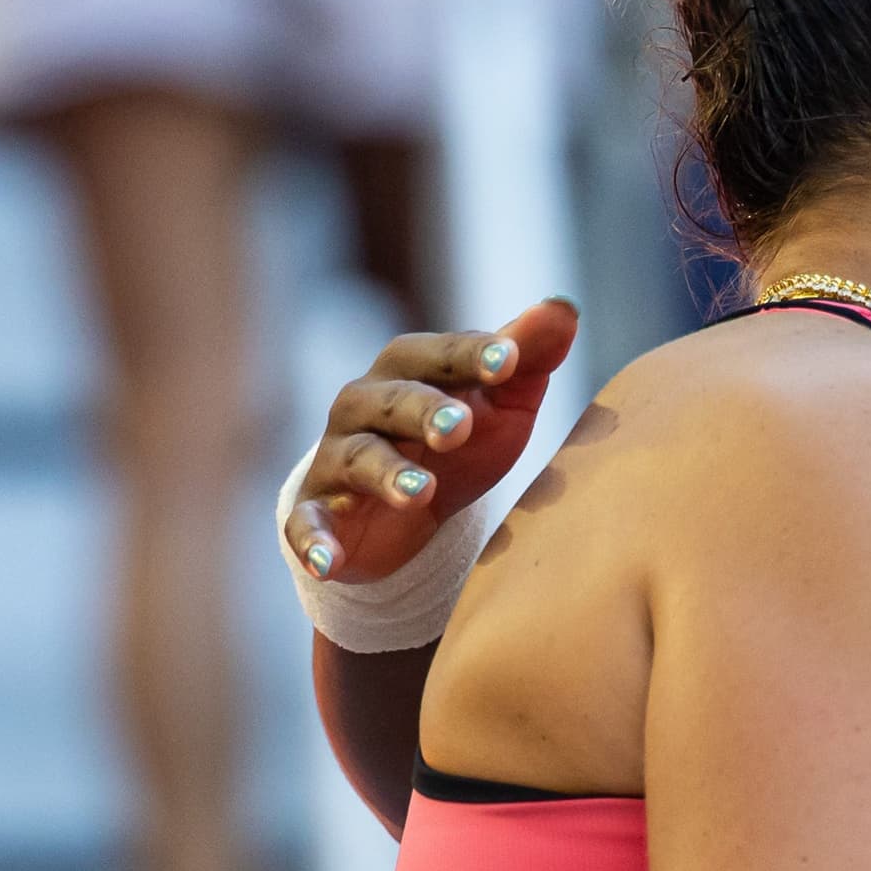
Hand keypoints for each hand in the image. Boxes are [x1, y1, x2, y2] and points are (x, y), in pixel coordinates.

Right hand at [283, 298, 582, 581]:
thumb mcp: (500, 404)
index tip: (509, 360)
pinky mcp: (318, 513)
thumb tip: (564, 307)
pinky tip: (330, 563)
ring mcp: (338, 459)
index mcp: (410, 372)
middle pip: (390, 401)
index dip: (470, 355)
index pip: (436, 355)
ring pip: (357, 459)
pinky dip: (314, 542)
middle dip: (423, 410)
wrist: (407, 513)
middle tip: (460, 428)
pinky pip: (307, 525)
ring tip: (419, 493)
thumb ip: (528, 358)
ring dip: (385, 474)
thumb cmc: (459, 443)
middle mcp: (364, 407)